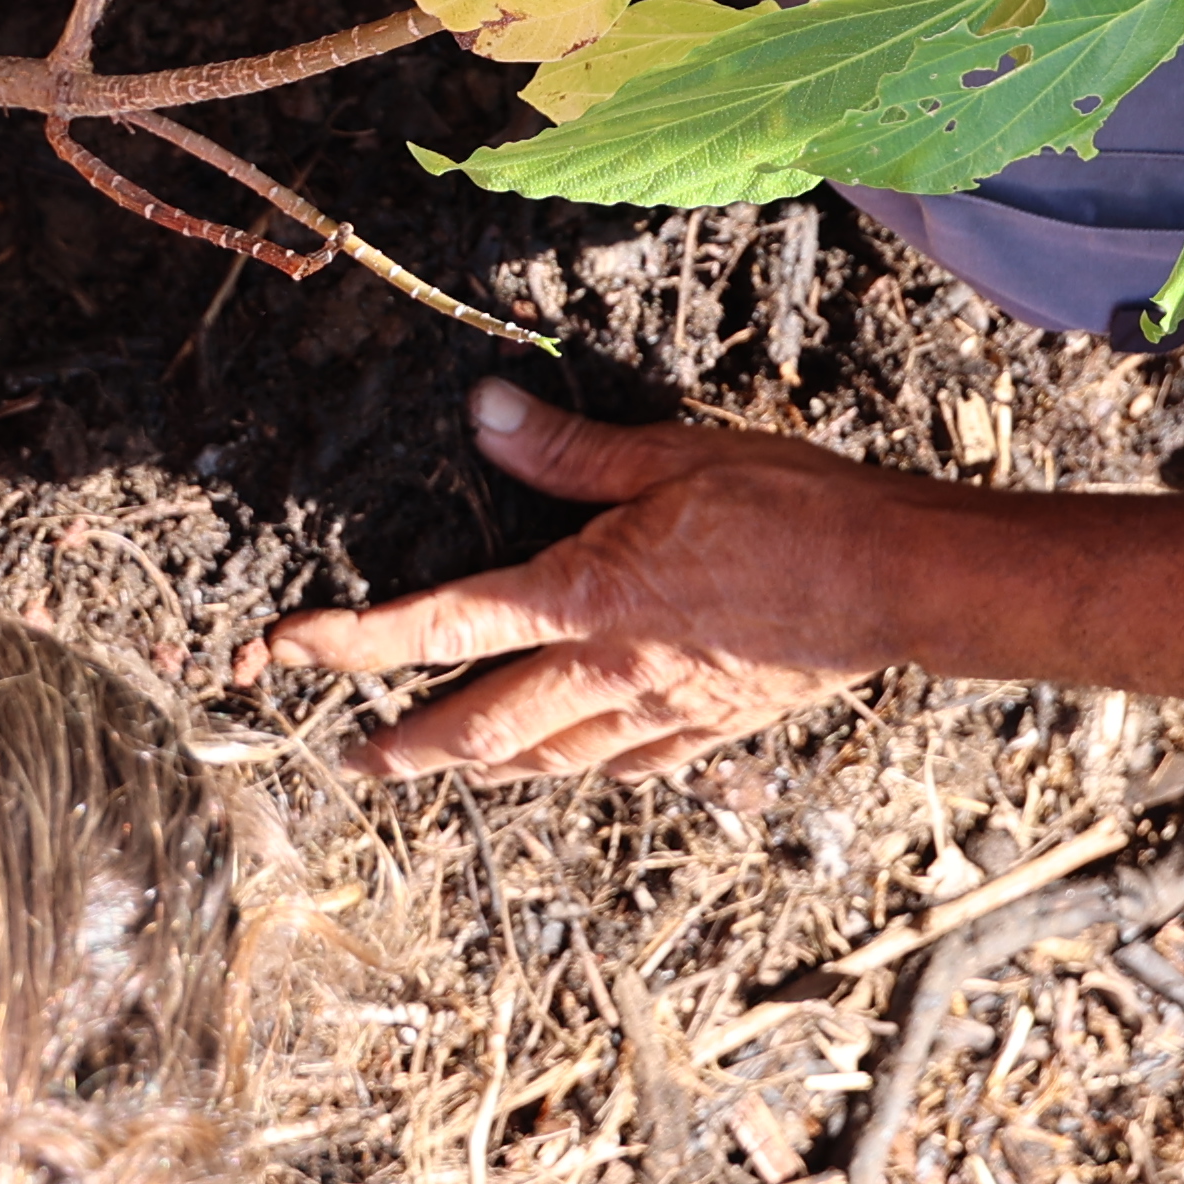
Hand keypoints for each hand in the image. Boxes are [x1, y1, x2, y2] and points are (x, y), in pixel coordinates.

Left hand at [247, 379, 940, 779]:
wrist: (894, 581)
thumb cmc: (792, 509)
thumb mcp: (674, 455)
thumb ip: (571, 451)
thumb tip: (485, 414)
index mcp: (584, 598)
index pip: (443, 624)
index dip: (355, 641)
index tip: (289, 651)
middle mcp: (607, 671)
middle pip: (480, 726)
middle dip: (408, 746)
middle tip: (356, 758)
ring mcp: (658, 711)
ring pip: (547, 759)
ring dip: (483, 767)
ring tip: (446, 769)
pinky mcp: (710, 729)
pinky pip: (628, 764)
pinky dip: (583, 766)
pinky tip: (576, 763)